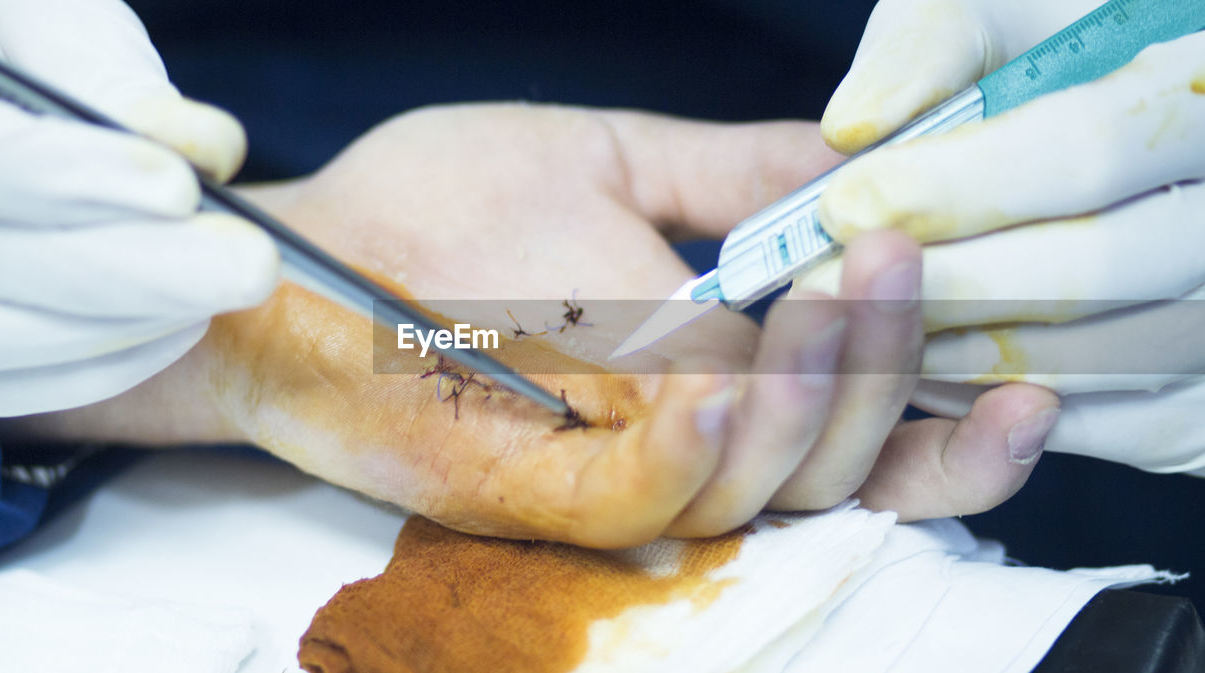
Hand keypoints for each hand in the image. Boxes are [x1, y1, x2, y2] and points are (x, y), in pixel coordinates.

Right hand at [0, 0, 276, 416]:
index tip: (178, 188)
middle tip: (251, 263)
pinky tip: (180, 324)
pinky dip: (92, 366)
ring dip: (115, 324)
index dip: (54, 176)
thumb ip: (104, 76)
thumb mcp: (36, 11)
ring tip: (225, 281)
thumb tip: (201, 149)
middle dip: (124, 274)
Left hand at [5, 104, 1058, 542]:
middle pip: (833, 477)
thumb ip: (733, 175)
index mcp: (713, 381)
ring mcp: (605, 478)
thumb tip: (854, 156)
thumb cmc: (442, 207)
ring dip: (813, 397)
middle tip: (906, 267)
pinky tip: (721, 382)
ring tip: (840, 289)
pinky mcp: (534, 495)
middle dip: (891, 382)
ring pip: (756, 491)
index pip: (857, 440)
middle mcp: (678, 447)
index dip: (950, 432)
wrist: (304, 247)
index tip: (1028, 382)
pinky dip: (699, 449)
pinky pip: (641, 499)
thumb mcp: (613, 162)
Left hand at [803, 0, 1204, 471]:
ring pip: (1099, 361)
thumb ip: (931, 52)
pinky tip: (916, 369)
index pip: (1090, 150)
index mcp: (1203, 92)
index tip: (843, 204)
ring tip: (853, 328)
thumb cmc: (1053, 58)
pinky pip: (1109, 427)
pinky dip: (999, 411)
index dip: (954, 187)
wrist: (1125, 122)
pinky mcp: (1203, 405)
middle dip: (943, 283)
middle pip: (1096, 271)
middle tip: (823, 284)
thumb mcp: (999, 15)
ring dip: (956, 353)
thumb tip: (853, 131)